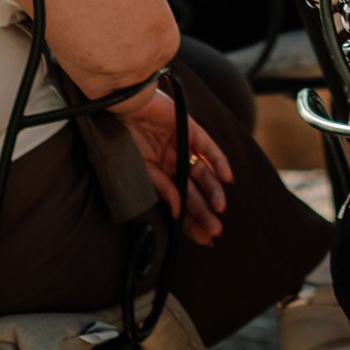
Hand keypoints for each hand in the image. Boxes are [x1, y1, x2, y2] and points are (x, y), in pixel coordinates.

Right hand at [115, 81, 231, 244]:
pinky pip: (208, 147)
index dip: (190, 221)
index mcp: (158, 173)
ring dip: (213, 192)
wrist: (122, 109)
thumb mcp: (141, 171)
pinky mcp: (190, 128)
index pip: (178, 202)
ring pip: (203, 173)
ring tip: (219, 210)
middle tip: (215, 231)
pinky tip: (227, 178)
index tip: (203, 239)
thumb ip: (162, 189)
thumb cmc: (123, 140)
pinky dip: (219, 161)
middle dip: (203, 212)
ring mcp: (182, 145)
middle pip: (193, 191)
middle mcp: (172, 161)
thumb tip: (177, 211)